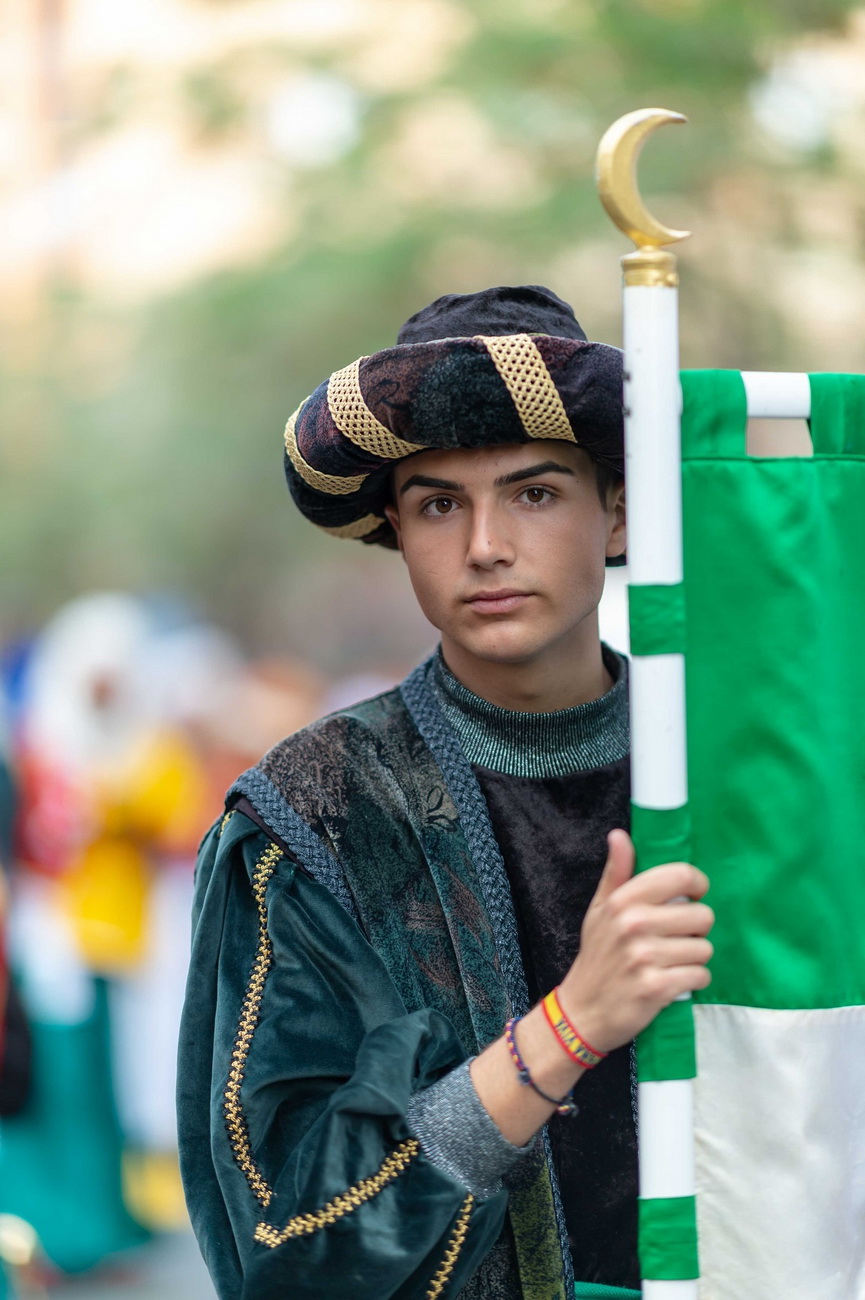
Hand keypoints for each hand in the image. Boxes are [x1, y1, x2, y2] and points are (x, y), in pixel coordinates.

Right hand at [558, 829, 713, 1053]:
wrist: (583, 1011)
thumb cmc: (597, 958)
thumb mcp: (599, 911)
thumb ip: (616, 873)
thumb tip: (619, 835)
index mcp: (623, 900)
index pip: (681, 876)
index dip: (697, 886)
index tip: (691, 898)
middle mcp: (634, 924)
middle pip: (702, 915)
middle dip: (696, 930)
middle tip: (676, 939)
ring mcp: (646, 957)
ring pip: (704, 949)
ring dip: (694, 959)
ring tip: (672, 962)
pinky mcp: (657, 987)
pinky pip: (700, 976)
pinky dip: (693, 981)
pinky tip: (674, 982)